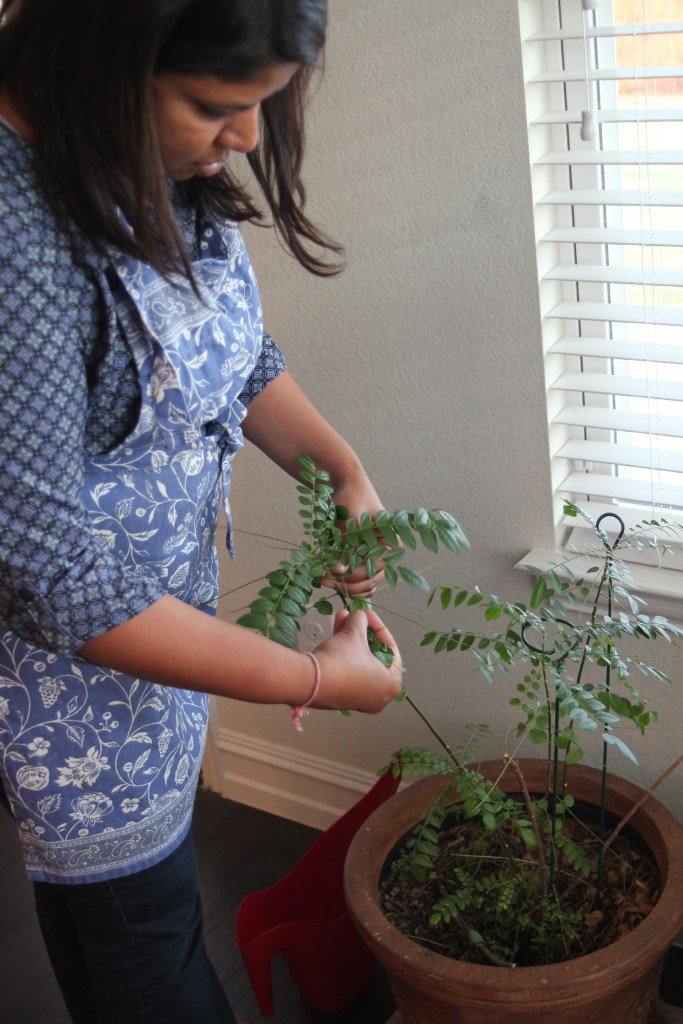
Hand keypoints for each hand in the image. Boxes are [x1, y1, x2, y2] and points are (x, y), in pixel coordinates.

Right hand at [311, 608, 402, 713]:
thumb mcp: (354, 634)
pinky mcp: (340, 697)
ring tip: (341, 619)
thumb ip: (360, 621)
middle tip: (355, 617)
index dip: (378, 628)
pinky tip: (334, 633)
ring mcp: (359, 700)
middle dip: (361, 632)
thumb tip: (359, 616)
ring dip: (349, 639)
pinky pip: (347, 672)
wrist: (309, 682)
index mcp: (391, 684)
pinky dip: (343, 654)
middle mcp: (378, 697)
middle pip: (373, 655)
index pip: (390, 650)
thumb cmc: (341, 661)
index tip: (367, 615)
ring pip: (358, 662)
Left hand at [321, 477, 386, 599]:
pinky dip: (344, 583)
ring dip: (345, 587)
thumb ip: (345, 545)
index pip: (374, 570)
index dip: (351, 575)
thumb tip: (337, 570)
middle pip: (370, 581)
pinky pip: (357, 580)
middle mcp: (386, 554)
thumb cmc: (352, 497)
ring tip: (323, 579)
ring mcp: (374, 558)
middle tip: (322, 579)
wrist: (347, 484)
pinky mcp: (362, 559)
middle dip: (346, 584)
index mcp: (391, 544)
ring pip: (364, 585)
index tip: (329, 571)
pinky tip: (328, 578)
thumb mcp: (349, 521)